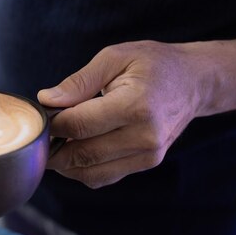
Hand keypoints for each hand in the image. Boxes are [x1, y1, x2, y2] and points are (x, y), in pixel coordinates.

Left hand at [38, 40, 209, 188]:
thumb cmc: (153, 64)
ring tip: (56, 141)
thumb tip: (47, 101)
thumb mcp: (114, 57)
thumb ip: (78, 82)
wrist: (194, 81)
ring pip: (90, 173)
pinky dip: (82, 168)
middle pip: (82, 154)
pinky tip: (75, 148)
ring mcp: (148, 155)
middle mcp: (144, 136)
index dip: (52, 124)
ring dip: (65, 162)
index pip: (79, 126)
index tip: (42, 116)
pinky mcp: (147, 163)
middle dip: (54, 147)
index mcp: (136, 106)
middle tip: (41, 133)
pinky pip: (103, 176)